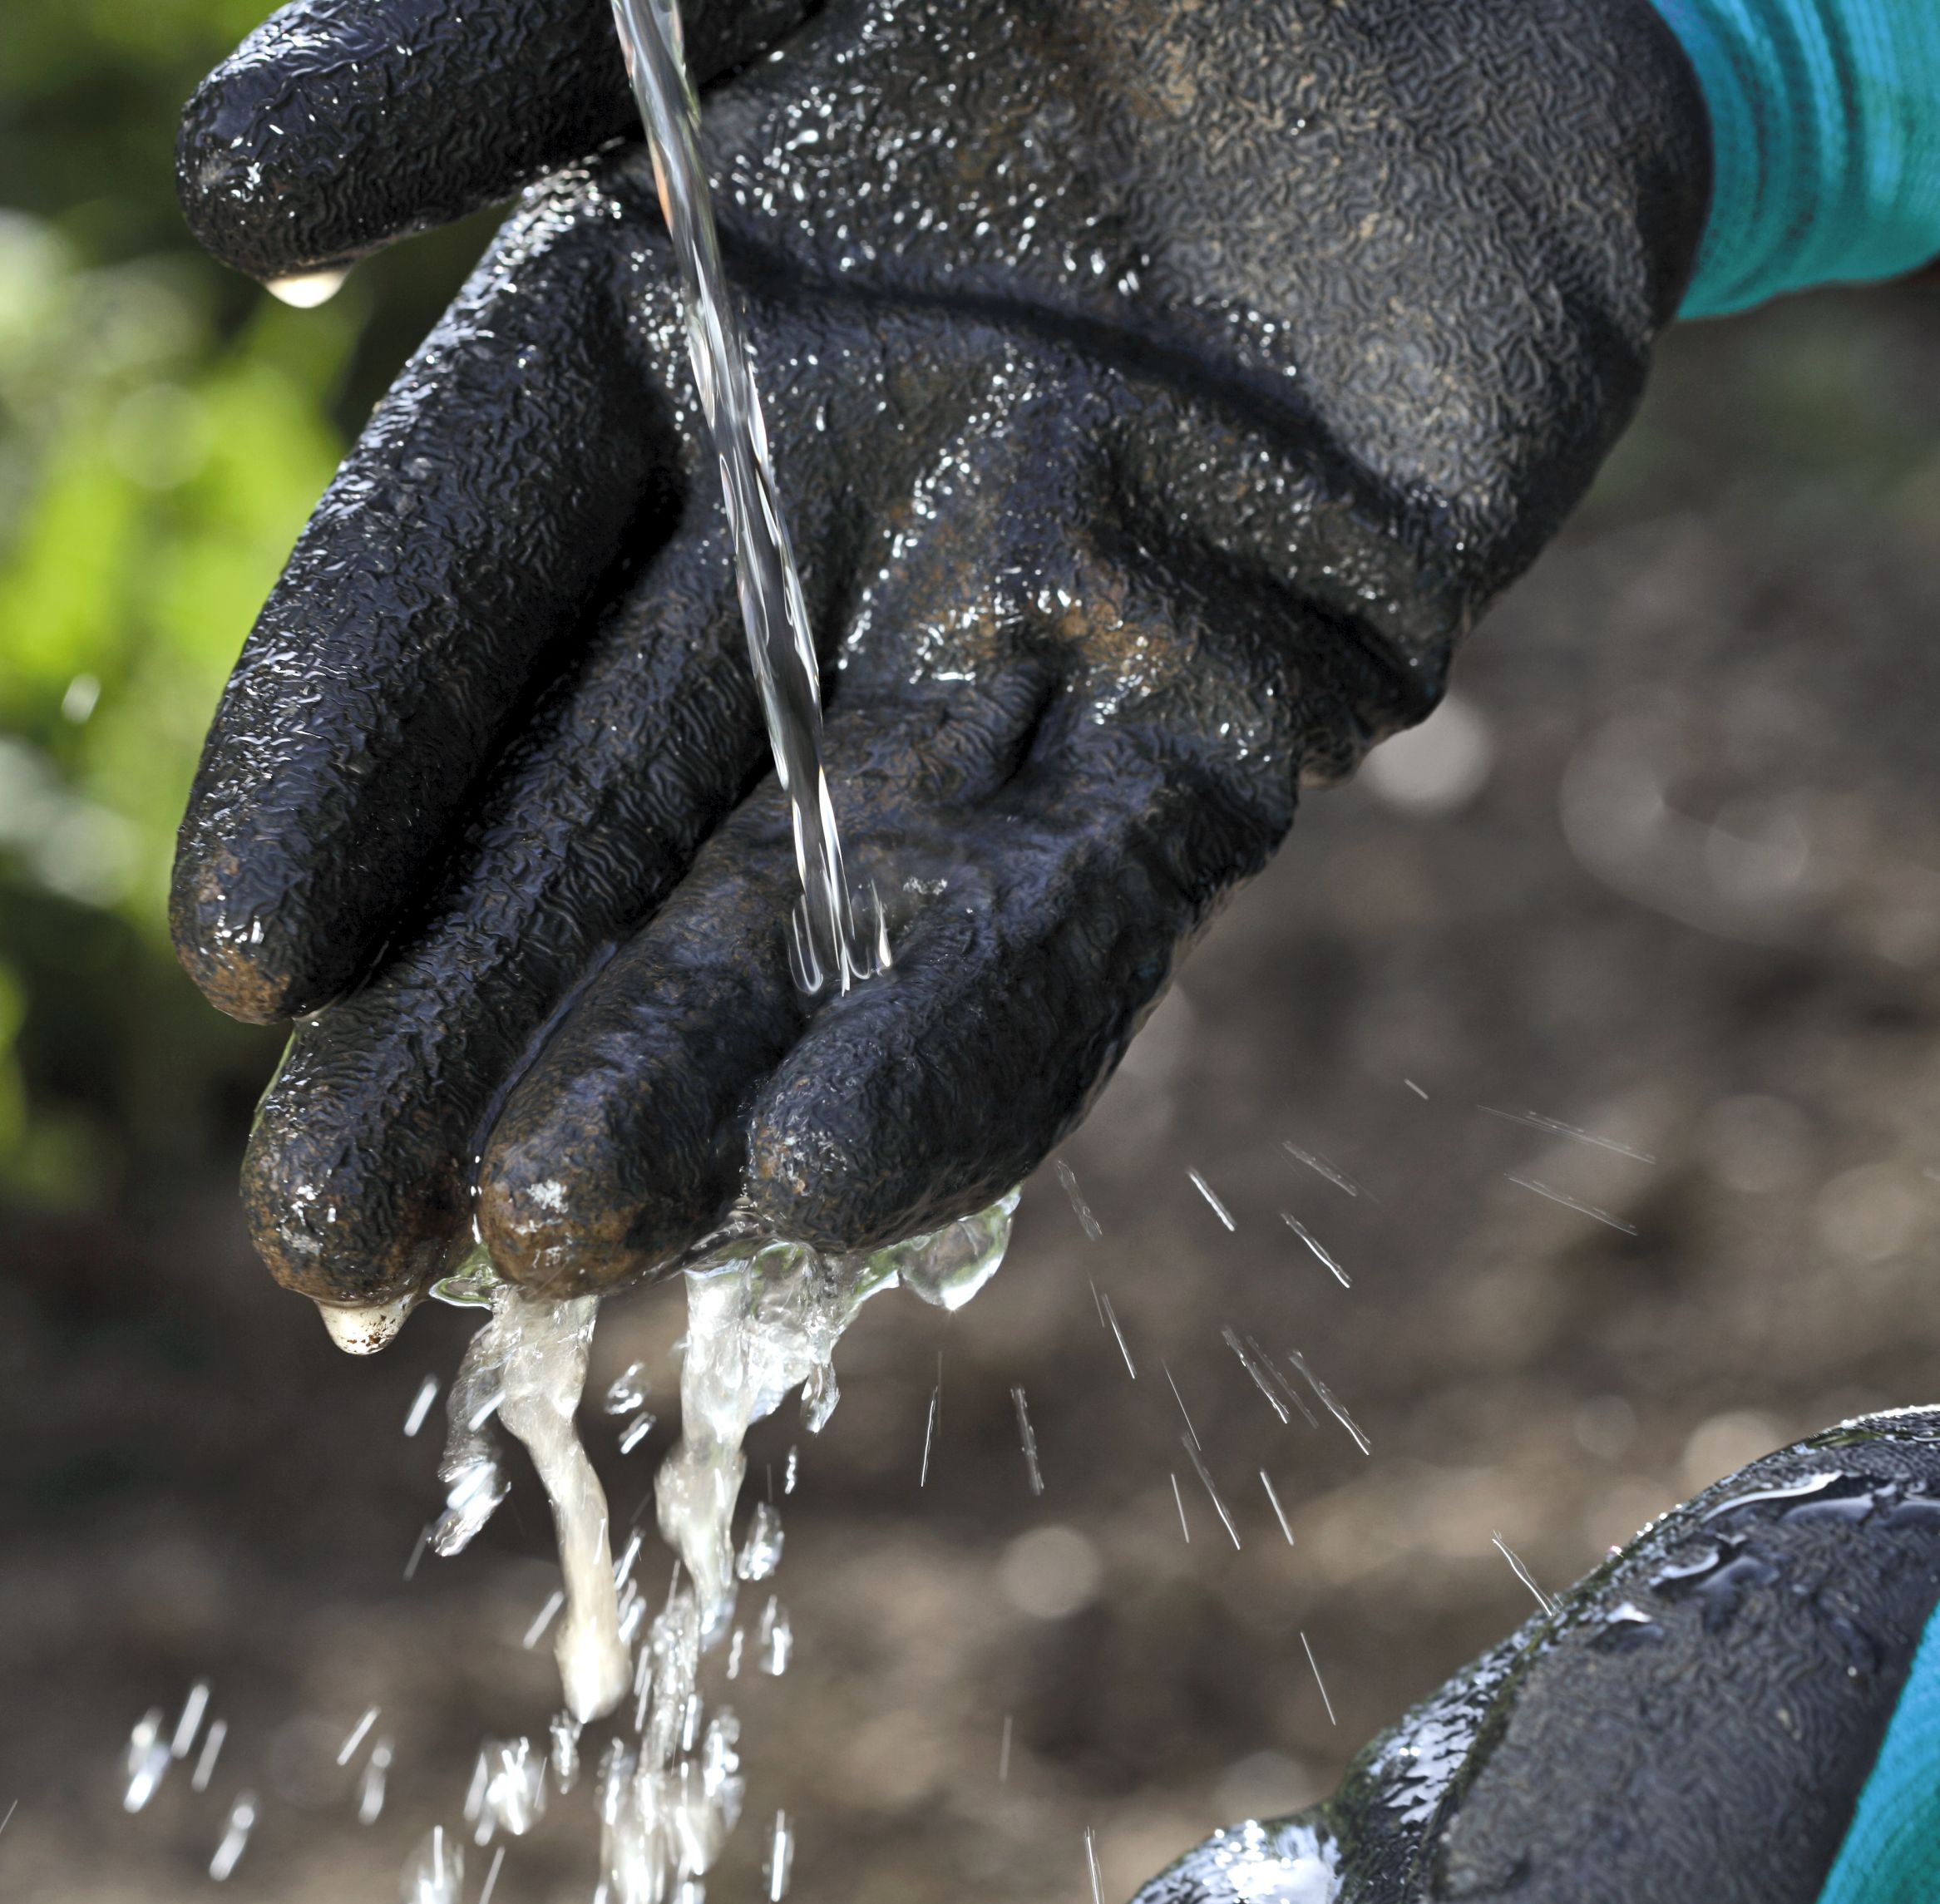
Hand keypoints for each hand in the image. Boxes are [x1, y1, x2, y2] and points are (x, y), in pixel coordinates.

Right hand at [171, 0, 1706, 1314]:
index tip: (252, 963)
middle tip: (340, 1235)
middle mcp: (813, 531)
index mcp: (664, 341)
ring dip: (680, 1086)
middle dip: (469, 1025)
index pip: (452, 574)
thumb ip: (489, 37)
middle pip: (599, 811)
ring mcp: (1012, 647)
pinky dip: (957, 1048)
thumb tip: (230, 194)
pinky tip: (814, 1178)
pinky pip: (1077, 920)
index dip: (346, 768)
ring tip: (557, 1248)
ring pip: (813, 913)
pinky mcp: (1225, 726)